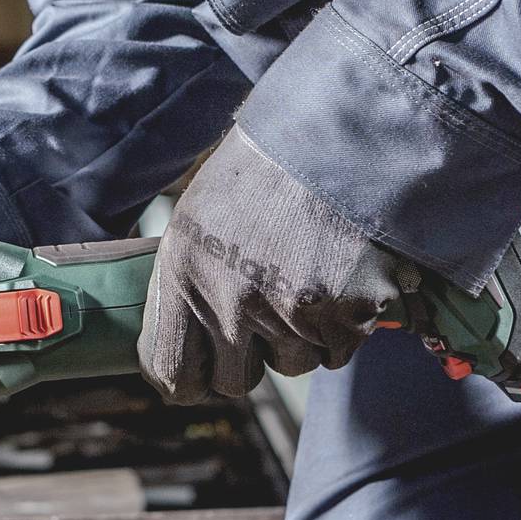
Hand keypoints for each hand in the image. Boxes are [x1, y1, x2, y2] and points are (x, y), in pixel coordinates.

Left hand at [140, 125, 420, 403]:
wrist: (338, 135)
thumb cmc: (262, 175)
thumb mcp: (196, 220)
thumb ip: (184, 288)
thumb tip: (180, 350)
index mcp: (183, 274)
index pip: (174, 375)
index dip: (190, 379)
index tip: (203, 368)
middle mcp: (232, 301)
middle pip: (236, 384)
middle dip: (250, 357)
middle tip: (263, 312)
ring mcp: (291, 311)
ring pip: (293, 367)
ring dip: (299, 337)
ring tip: (305, 276)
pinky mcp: (346, 314)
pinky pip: (338, 352)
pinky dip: (342, 326)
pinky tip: (338, 277)